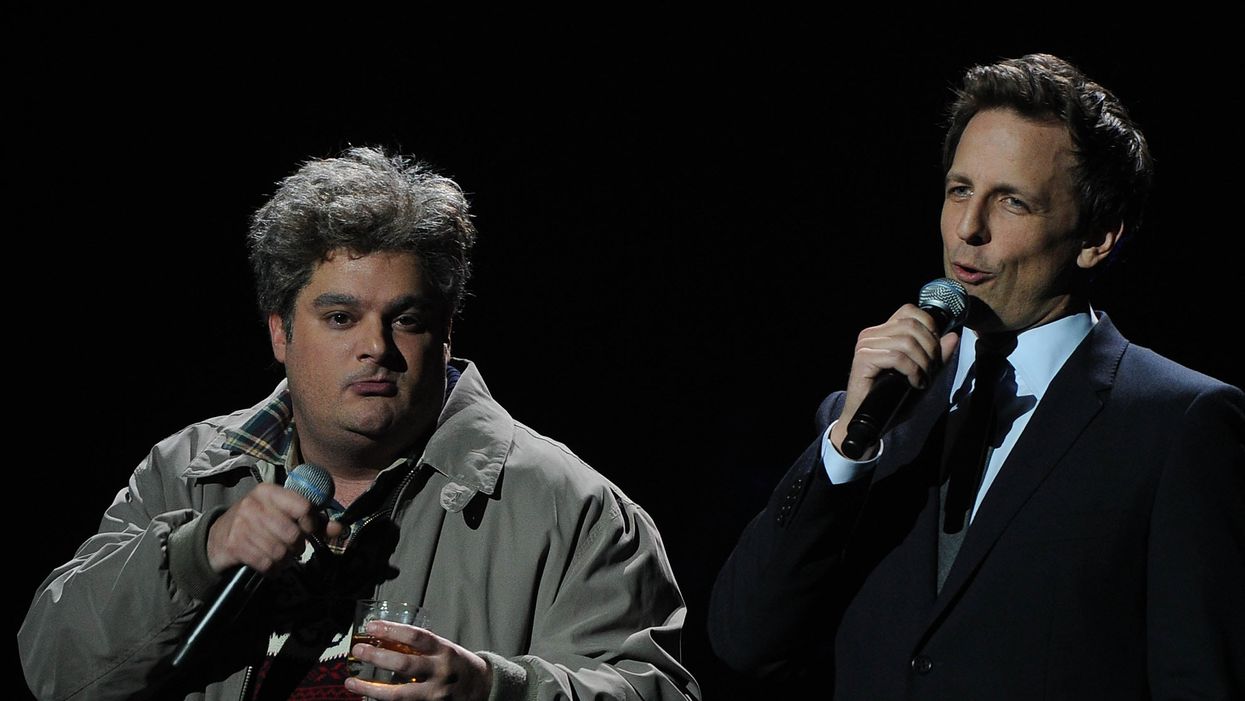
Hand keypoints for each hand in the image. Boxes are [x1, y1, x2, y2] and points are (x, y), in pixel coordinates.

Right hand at [206, 483, 342, 573]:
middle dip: (297, 546)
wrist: (218, 537)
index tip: (307, 530)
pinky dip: (272, 569)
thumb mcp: (282, 514)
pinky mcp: (234, 545)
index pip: (303, 507)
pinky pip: (266, 564)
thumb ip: (312, 521)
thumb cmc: (258, 523)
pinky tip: (269, 565)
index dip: (311, 523)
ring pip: (280, 552)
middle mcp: (254, 504)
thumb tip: (339, 529)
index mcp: (269, 492)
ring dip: (284, 560)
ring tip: (279, 556)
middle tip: (291, 547)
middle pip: (293, 534)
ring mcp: (241, 524)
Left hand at [345, 620, 491, 700]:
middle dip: (377, 657)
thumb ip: (421, 647)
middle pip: (404, 664)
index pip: (415, 636)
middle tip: (358, 650)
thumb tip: (384, 641)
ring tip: (351, 682)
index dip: (391, 630)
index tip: (371, 627)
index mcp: (444, 650)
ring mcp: (435, 694)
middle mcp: (440, 672)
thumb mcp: (445, 648)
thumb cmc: (457, 664)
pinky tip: (368, 697)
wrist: (482, 688)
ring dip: (371, 689)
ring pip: (398, 694)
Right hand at [830, 303, 959, 457]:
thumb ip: (937, 356)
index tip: (935, 351)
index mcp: (883, 331)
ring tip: (923, 379)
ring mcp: (865, 344)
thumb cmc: (892, 397)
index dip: (929, 326)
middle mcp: (872, 333)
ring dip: (922, 362)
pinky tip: (914, 383)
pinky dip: (912, 371)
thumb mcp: (922, 373)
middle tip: (931, 370)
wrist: (869, 419)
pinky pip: (897, 357)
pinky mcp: (863, 358)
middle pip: (912, 325)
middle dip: (930, 348)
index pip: (910, 311)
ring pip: (906, 341)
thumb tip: (953, 336)